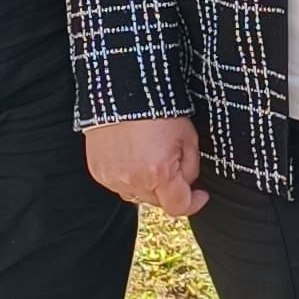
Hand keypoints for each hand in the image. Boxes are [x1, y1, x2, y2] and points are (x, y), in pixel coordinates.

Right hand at [84, 116, 204, 216]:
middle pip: (158, 202)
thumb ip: (191, 168)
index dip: (194, 203)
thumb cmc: (158, 109)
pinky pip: (118, 184)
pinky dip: (128, 177)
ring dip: (147, 185)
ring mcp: (113, 178)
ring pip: (137, 195)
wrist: (122, 91)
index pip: (179, 207)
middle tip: (171, 163)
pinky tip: (132, 156)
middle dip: (169, 189)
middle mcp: (134, 180)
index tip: (200, 195)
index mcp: (159, 174)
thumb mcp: (188, 137)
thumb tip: (188, 184)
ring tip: (149, 158)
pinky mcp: (98, 171)